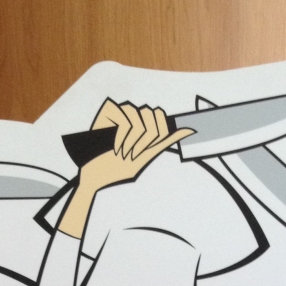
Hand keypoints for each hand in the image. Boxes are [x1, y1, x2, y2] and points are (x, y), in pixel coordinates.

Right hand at [59, 100, 192, 238]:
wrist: (97, 176)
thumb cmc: (119, 168)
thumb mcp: (147, 154)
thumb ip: (165, 141)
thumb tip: (188, 130)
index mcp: (143, 122)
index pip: (161, 117)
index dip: (158, 135)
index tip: (147, 150)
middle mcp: (133, 113)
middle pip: (153, 115)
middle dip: (146, 140)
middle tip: (135, 155)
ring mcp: (120, 110)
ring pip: (140, 117)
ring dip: (134, 141)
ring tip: (124, 153)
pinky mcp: (108, 109)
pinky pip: (126, 119)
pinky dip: (122, 137)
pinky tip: (115, 147)